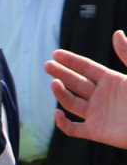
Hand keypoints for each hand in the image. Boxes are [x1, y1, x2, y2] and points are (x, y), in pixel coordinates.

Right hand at [46, 30, 126, 148]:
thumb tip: (117, 33)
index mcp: (111, 81)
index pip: (86, 68)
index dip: (71, 61)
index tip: (56, 53)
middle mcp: (101, 96)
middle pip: (75, 83)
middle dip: (61, 74)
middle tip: (47, 65)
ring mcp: (97, 114)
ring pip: (71, 103)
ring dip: (60, 93)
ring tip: (54, 83)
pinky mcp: (96, 132)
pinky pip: (73, 129)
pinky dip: (63, 123)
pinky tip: (57, 113)